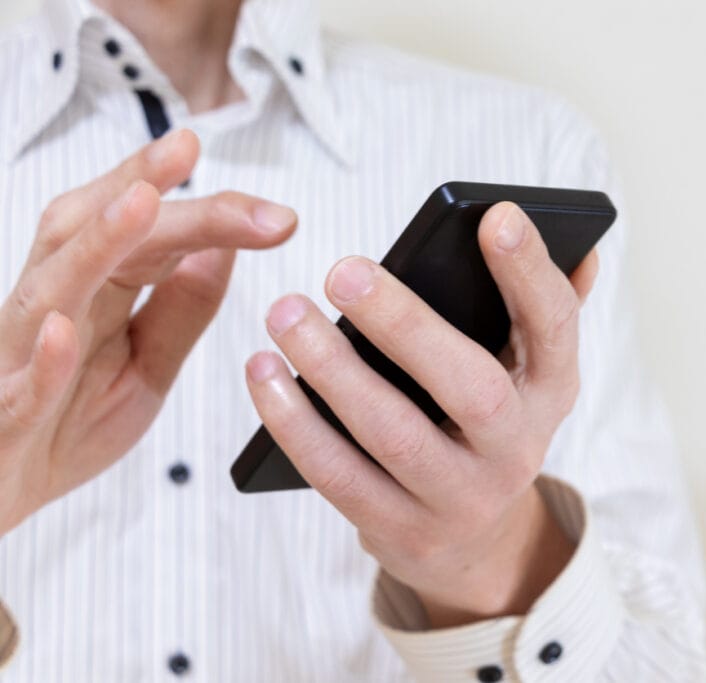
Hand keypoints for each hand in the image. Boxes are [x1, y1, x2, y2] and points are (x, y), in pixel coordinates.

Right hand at [0, 129, 295, 534]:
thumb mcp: (147, 365)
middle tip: (187, 149)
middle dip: (139, 184)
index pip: (152, 236)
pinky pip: (17, 386)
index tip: (269, 208)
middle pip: (91, 232)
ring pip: (51, 287)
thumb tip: (227, 244)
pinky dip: (39, 358)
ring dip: (96, 243)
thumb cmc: (65, 423)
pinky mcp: (1, 412)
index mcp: (96, 295)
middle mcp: (54, 309)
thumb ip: (183, 307)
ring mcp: (19, 357)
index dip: (204, 212)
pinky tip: (62, 329)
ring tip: (140, 203)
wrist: (1, 493)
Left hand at [246, 201, 597, 626]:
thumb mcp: (528, 375)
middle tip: (341, 271)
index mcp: (549, 392)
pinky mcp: (405, 531)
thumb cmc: (487, 427)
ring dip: (332, 372)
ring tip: (285, 314)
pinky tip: (263, 376)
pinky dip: (296, 426)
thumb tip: (585, 251)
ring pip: (396, 435)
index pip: (555, 328)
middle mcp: (517, 449)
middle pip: (472, 389)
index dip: (529, 273)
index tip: (494, 214)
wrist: (472, 540)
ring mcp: (462, 498)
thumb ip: (546, 313)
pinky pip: (341, 478)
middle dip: (406, 327)